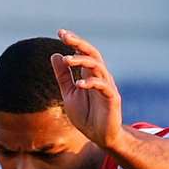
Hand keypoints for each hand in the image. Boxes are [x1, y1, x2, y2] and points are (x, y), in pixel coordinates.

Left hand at [51, 29, 122, 150]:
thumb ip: (63, 76)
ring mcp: (107, 86)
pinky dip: (91, 83)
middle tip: (64, 37)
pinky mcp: (112, 98)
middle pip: (92, 54)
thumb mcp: (69, 94)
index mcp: (90, 74)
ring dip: (82, 61)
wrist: (100, 136)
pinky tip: (78, 84)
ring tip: (67, 59)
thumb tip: (55, 55)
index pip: (83, 53)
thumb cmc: (86, 116)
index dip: (73, 42)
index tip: (60, 32)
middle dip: (79, 43)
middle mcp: (100, 76)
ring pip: (97, 66)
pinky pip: (103, 86)